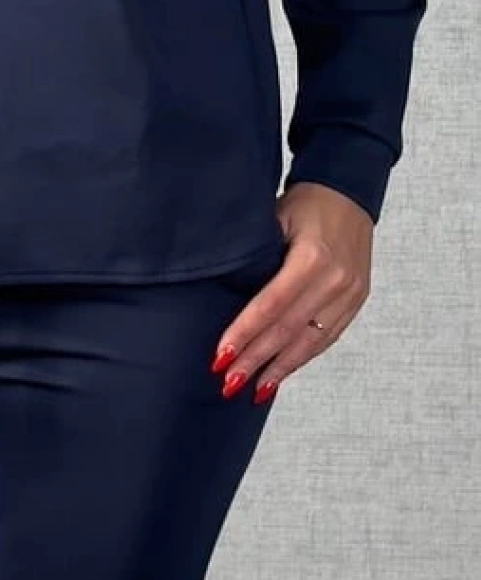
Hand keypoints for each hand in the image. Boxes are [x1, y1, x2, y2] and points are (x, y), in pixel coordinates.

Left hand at [211, 182, 373, 402]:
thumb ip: (258, 256)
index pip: (271, 306)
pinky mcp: (358, 300)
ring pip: (311, 340)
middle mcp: (336, 280)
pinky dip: (304, 357)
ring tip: (254, 389)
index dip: (245, 334)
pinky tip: (283, 371)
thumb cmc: (305, 202)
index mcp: (313, 258)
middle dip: (257, 359)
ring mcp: (351, 292)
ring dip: (281, 368)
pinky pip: (328, 336)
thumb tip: (225, 294)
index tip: (221, 357)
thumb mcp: (275, 218)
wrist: (348, 190)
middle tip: (229, 382)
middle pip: (289, 329)